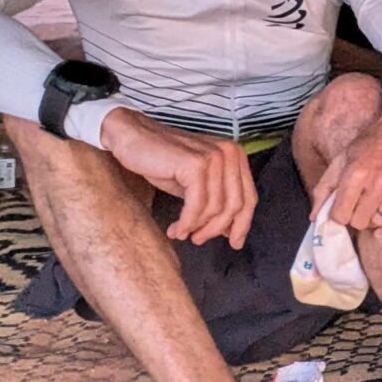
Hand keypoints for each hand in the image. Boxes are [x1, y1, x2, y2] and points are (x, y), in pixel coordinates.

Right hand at [101, 108, 256, 247]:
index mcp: (235, 155)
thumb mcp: (196, 185)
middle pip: (235, 206)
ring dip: (197, 227)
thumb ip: (215, 202)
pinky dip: (187, 222)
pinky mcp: (195, 164)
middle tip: (198, 240)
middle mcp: (229, 153)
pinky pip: (197, 205)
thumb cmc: (163, 162)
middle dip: (216, 229)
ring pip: (216, 208)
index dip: (243, 224)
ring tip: (181, 233)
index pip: (249, 197)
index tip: (234, 243)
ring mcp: (213, 156)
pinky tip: (176, 229)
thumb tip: (229, 231)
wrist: (132, 138)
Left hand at [316, 99, 381, 239]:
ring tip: (375, 204)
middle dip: (356, 217)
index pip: (340, 214)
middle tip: (360, 206)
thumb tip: (314, 217)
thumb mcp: (343, 158)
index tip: (343, 210)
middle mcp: (379, 181)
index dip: (339, 215)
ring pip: (380, 222)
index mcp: (356, 172)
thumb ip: (325, 187)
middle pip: (359, 222)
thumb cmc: (373, 141)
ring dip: (374, 217)